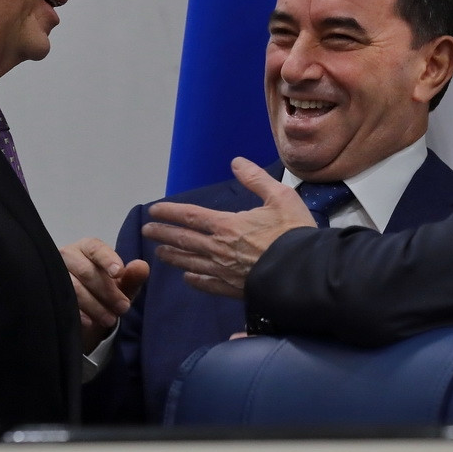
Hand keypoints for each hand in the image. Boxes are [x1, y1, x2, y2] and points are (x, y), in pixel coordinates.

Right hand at [60, 237, 148, 352]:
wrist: (84, 312)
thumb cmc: (104, 291)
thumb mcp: (122, 286)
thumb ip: (132, 277)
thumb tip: (142, 266)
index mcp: (87, 248)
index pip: (96, 249)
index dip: (108, 259)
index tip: (118, 272)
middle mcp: (68, 256)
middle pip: (87, 271)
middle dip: (108, 291)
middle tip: (123, 308)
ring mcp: (54, 274)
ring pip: (73, 287)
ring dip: (94, 305)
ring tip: (110, 319)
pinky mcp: (46, 292)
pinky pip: (61, 301)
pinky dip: (78, 313)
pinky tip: (90, 322)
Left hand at [142, 157, 314, 297]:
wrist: (305, 273)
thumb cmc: (294, 233)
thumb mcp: (280, 196)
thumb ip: (256, 179)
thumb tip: (236, 162)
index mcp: (227, 225)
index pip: (190, 216)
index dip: (170, 212)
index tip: (153, 210)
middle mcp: (219, 249)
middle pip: (183, 240)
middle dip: (163, 234)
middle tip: (147, 231)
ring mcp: (223, 271)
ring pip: (190, 262)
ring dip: (172, 256)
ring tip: (159, 253)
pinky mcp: (232, 289)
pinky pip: (207, 284)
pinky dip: (194, 280)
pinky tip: (187, 278)